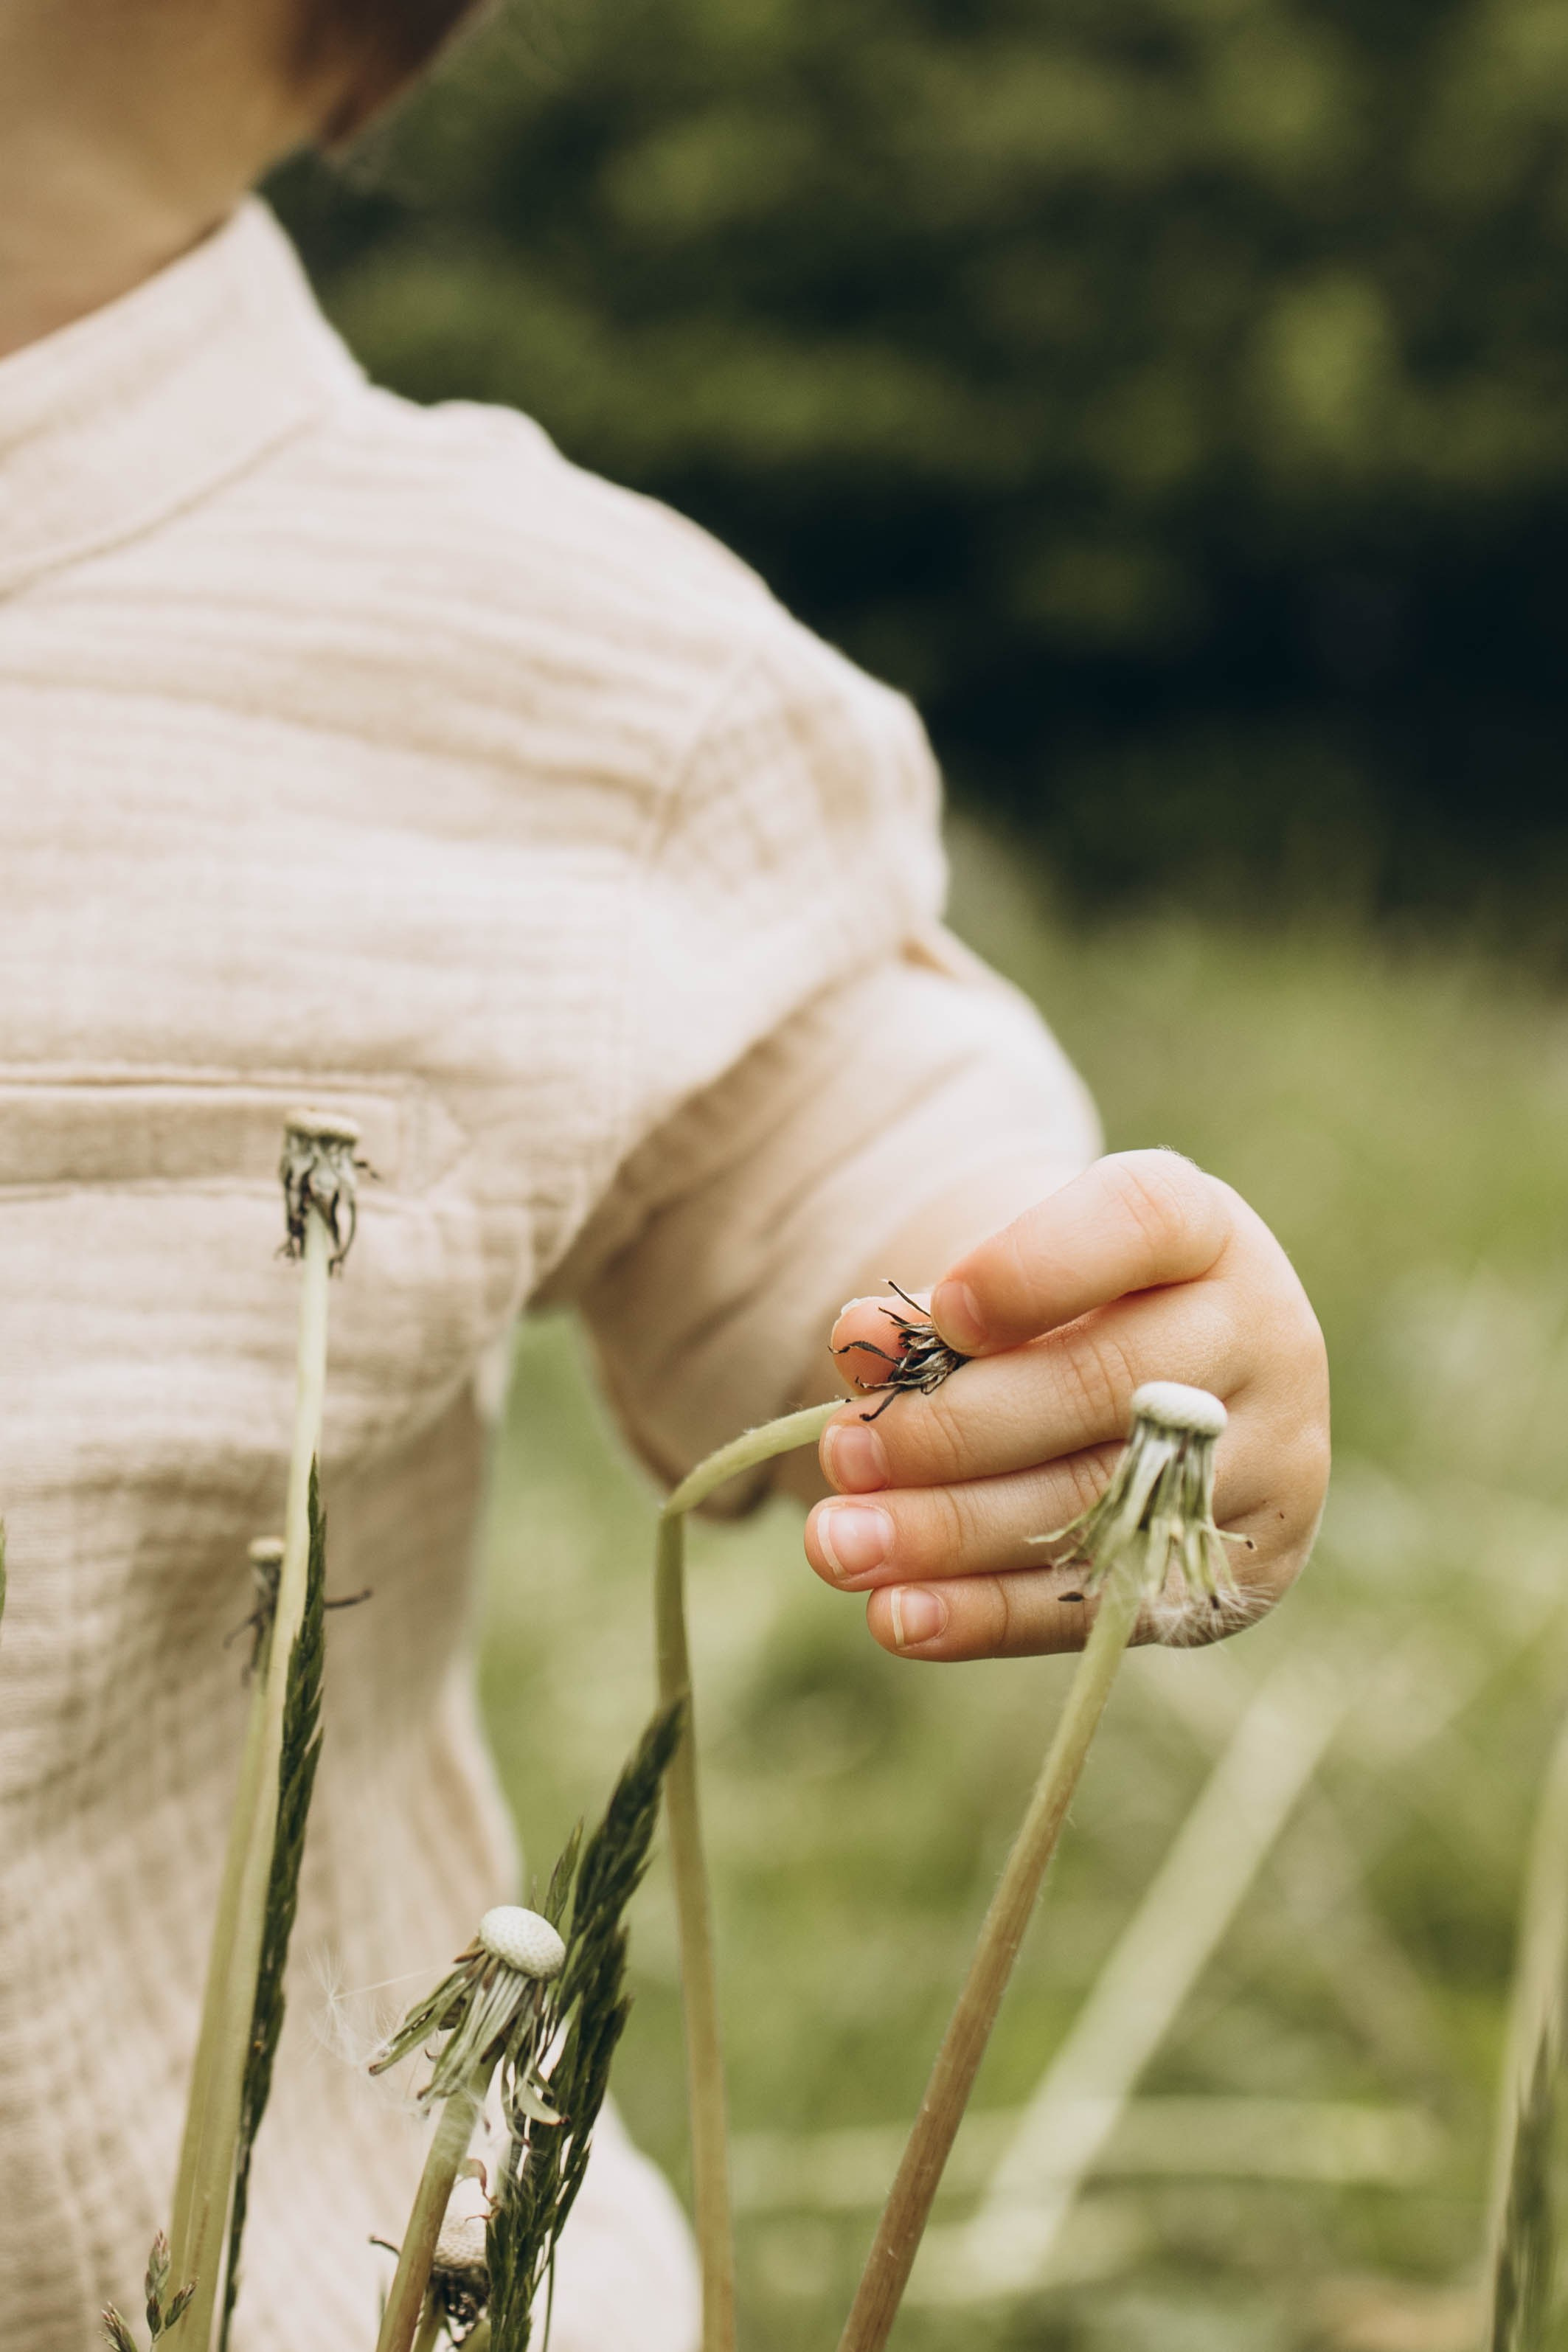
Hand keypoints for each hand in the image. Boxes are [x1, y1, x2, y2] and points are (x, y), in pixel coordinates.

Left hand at [803, 1150, 1328, 1660]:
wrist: (1172, 1387)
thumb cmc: (1064, 1315)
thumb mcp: (1008, 1282)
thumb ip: (931, 1316)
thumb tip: (858, 1349)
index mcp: (1206, 1231)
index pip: (1139, 1222)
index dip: (1035, 1268)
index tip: (940, 1310)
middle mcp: (1261, 1335)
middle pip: (1106, 1383)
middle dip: (953, 1429)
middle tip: (841, 1454)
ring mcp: (1269, 1457)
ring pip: (1099, 1504)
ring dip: (951, 1532)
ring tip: (838, 1544)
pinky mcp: (1243, 1569)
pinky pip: (1106, 1603)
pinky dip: (988, 1615)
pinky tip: (898, 1616)